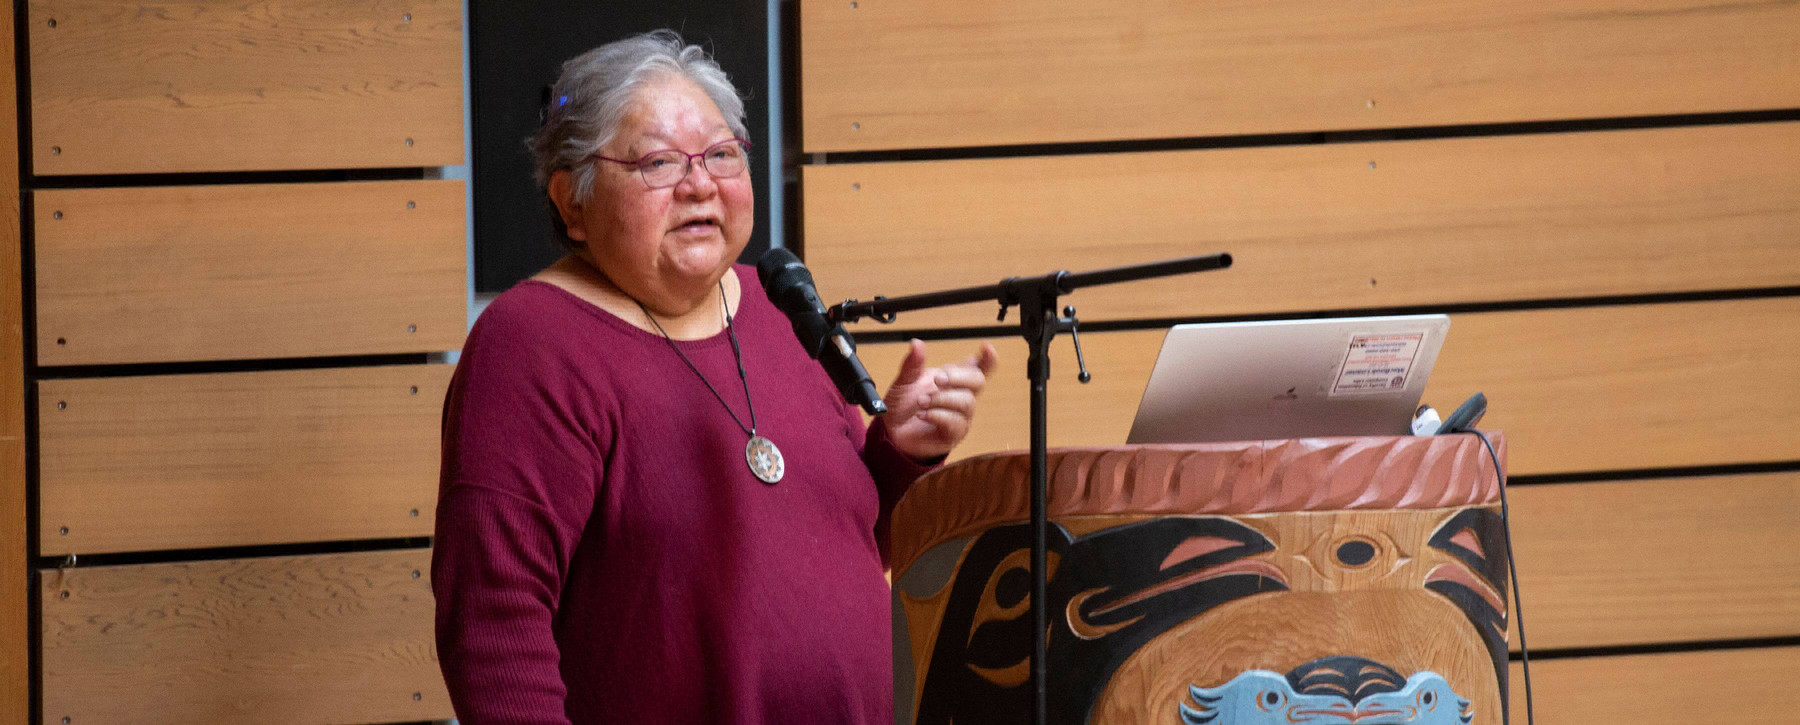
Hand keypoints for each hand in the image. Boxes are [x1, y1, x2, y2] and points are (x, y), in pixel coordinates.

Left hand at [882, 339, 1000, 460]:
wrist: (891, 433)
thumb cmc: (902, 405)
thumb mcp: (904, 381)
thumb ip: (912, 364)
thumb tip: (916, 343)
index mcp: (954, 379)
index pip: (979, 367)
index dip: (988, 359)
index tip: (987, 348)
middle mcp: (961, 396)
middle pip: (978, 381)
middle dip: (959, 377)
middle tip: (938, 379)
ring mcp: (960, 416)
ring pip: (966, 402)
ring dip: (941, 399)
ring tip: (921, 401)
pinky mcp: (953, 435)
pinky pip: (956, 423)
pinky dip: (937, 415)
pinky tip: (922, 414)